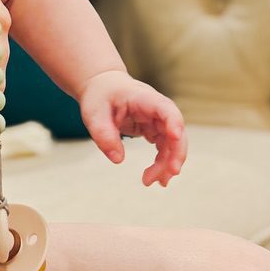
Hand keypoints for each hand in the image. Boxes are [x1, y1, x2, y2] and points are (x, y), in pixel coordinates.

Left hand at [79, 70, 186, 185]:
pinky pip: (164, 148)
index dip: (174, 122)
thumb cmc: (99, 96)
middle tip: (166, 176)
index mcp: (144, 98)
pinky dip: (161, 163)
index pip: (166, 109)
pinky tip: (155, 178)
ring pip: (172, 144)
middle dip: (175, 154)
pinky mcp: (155, 130)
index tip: (176, 137)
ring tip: (151, 182)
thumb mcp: (94, 113)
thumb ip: (103, 134)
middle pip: (175, 131)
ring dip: (166, 164)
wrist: (102, 87)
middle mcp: (157, 109)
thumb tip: (118, 160)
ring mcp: (158, 120)